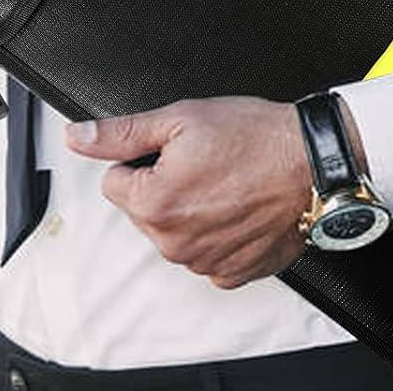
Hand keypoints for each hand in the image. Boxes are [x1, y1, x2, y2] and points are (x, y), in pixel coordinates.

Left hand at [63, 96, 326, 289]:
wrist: (314, 164)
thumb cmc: (256, 138)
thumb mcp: (181, 119)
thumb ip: (121, 132)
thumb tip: (78, 136)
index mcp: (154, 204)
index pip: (115, 181)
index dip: (143, 159)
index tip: (176, 151)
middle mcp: (174, 244)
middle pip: (144, 209)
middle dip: (164, 185)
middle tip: (204, 162)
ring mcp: (204, 263)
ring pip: (175, 232)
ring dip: (191, 210)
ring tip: (226, 181)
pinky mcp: (232, 274)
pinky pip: (206, 253)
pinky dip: (217, 233)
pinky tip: (239, 207)